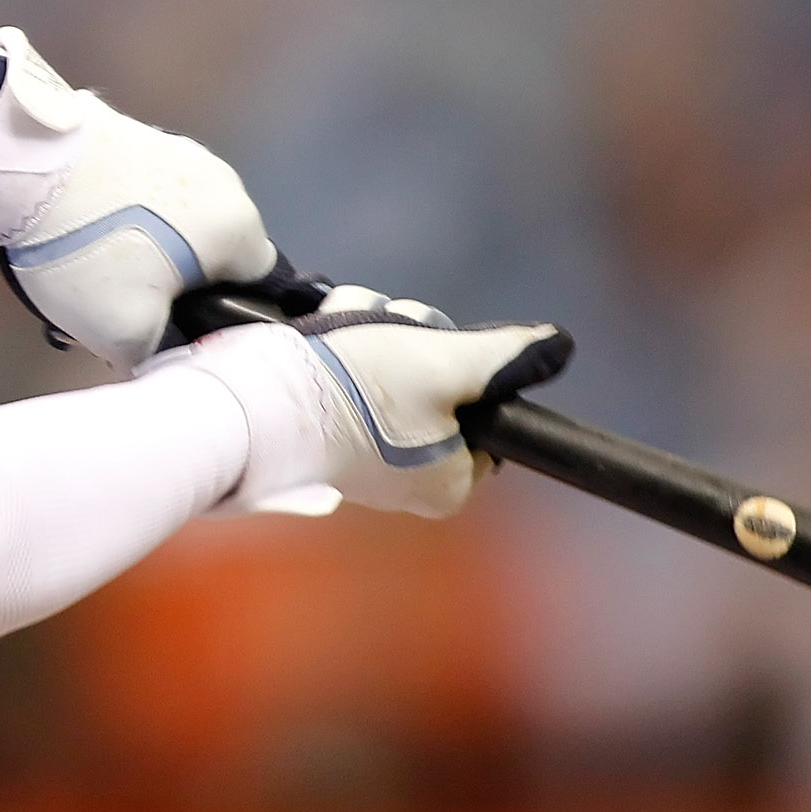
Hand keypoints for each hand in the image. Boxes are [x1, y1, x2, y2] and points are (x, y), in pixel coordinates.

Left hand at [0, 27, 277, 369]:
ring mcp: (176, 149)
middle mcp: (222, 179)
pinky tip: (75, 235)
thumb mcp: (126, 333)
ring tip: (88, 274)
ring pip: (171, 223)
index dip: (218, 318)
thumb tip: (156, 347)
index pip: (256, 287)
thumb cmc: (91, 252)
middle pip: (209, 253)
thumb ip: (159, 351)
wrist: (23, 165)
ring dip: (140, 251)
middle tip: (123, 308)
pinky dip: (117, 218)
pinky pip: (138, 194)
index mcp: (241, 225)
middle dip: (170, 284)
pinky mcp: (132, 134)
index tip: (177, 330)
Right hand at [163, 287, 573, 518]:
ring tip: (344, 330)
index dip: (467, 369)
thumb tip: (558, 346)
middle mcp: (407, 477)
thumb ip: (503, 356)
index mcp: (447, 481)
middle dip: (411, 341)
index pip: (485, 417)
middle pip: (437, 381)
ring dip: (373, 330)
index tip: (439, 352)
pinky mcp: (320, 424)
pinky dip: (339, 342)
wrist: (252, 396)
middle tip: (389, 336)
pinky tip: (323, 333)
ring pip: (391, 366)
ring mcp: (360, 452)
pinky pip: (348, 371)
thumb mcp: (445, 362)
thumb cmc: (357, 391)